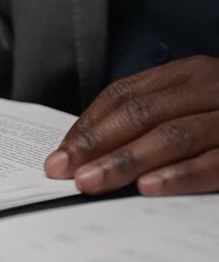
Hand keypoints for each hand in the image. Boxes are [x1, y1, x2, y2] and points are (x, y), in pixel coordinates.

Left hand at [45, 55, 218, 195]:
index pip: (122, 94)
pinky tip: (149, 188)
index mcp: (186, 73)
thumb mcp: (186, 103)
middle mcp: (210, 86)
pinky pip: (216, 160)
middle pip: (141, 113)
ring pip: (173, 135)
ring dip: (127, 162)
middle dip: (97, 145)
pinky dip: (180, 175)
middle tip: (65, 172)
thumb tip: (83, 147)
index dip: (88, 125)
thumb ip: (146, 116)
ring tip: (92, 183)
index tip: (59, 154)